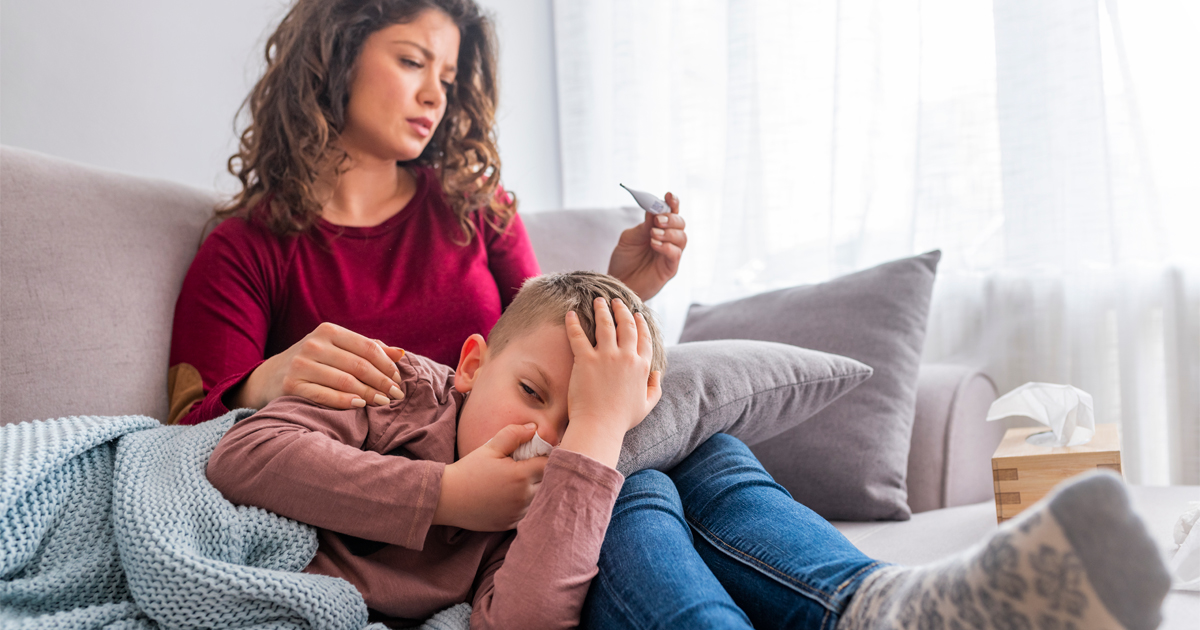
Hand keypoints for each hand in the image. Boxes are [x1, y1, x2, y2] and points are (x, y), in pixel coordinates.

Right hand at [227, 322, 406, 409]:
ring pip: (345, 381)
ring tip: (383, 402)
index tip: (398, 379)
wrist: (270, 377)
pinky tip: (361, 405)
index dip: (386, 364)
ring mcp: (301, 365)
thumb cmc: (314, 362)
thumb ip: (368, 349)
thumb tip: (401, 353)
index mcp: (328, 331)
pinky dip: (346, 402)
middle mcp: (313, 345)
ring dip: (369, 394)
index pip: (367, 347)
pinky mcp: (292, 385)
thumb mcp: (337, 348)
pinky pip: (325, 396)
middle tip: (397, 395)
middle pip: (359, 365)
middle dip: (382, 381)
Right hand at [435, 423, 547, 530]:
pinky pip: (529, 513)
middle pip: (549, 482)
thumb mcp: (490, 448)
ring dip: (537, 490)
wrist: (447, 499)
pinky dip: (527, 504)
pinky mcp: (512, 524)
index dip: (547, 457)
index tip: (539, 453)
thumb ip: (514, 434)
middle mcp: (523, 497)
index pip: (550, 464)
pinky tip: (513, 496)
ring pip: (541, 499)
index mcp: (520, 475)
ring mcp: (518, 513)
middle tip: (530, 465)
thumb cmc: (468, 471)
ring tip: (521, 481)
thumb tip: (534, 427)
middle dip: (544, 473)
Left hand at [558, 297, 662, 467]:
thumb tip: (658, 373)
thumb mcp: (646, 406)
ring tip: (598, 301)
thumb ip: (655, 388)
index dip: (641, 324)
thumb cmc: (621, 420)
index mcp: (642, 367)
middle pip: (626, 326)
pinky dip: (573, 323)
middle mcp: (626, 357)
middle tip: (616, 301)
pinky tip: (571, 313)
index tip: (637, 314)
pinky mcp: (585, 360)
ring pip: (605, 325)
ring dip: (602, 310)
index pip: (644, 338)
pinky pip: (578, 336)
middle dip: (622, 310)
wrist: (599, 427)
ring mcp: (606, 357)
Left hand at [607, 192, 685, 300]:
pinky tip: (654, 244)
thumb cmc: (624, 260)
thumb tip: (654, 210)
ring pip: (682, 237)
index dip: (673, 202)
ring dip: (669, 232)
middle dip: (671, 218)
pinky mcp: (670, 268)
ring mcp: (670, 254)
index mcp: (658, 228)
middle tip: (658, 220)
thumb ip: (643, 226)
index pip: (671, 212)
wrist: (618, 283)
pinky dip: (667, 246)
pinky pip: (676, 254)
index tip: (668, 195)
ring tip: (653, 234)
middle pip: (680, 223)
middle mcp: (668, 240)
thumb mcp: (629, 238)